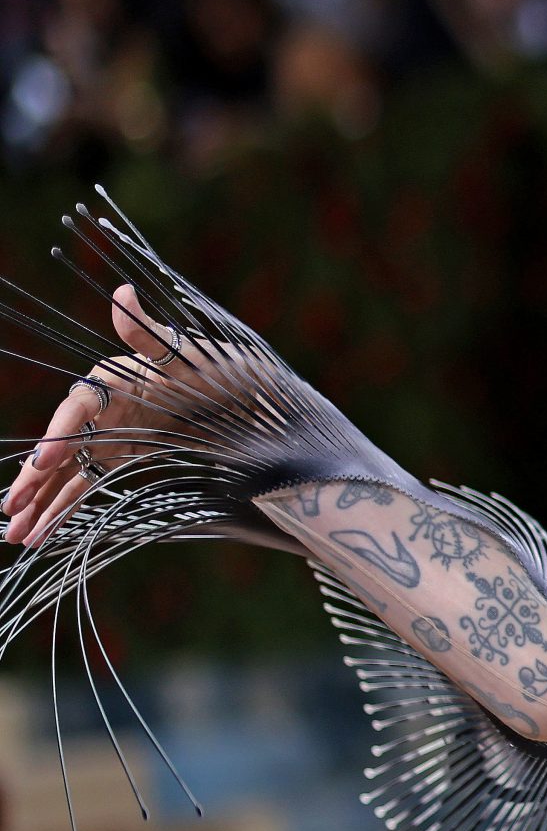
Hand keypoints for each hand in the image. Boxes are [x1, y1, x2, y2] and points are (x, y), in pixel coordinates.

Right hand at [4, 284, 198, 547]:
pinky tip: (41, 535)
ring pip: (64, 474)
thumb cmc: (210, 365)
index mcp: (109, 380)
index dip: (59, 433)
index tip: (44, 459)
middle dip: (33, 479)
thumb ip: (148, 332)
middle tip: (11, 509)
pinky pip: (84, 486)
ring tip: (14, 537)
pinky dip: (64, 509)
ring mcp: (105, 436)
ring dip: (40, 505)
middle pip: (58, 447)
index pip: (76, 409)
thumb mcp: (184, 351)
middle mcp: (98, 409)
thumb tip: (124, 293)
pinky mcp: (117, 457)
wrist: (240, 390)